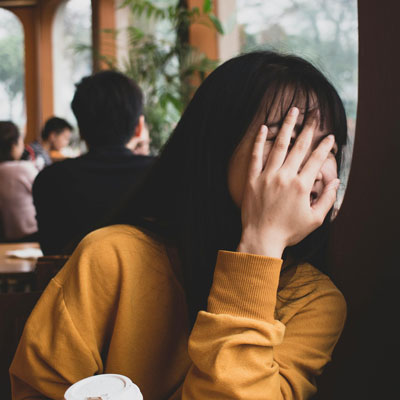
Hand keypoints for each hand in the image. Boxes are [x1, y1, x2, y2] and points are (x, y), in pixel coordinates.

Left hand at [237, 107, 339, 257]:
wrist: (262, 238)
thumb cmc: (289, 231)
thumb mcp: (315, 220)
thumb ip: (327, 199)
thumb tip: (336, 182)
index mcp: (301, 186)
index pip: (316, 160)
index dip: (324, 146)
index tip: (330, 136)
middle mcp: (285, 176)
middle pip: (299, 147)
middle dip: (308, 128)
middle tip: (313, 114)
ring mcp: (267, 176)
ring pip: (279, 146)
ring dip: (287, 127)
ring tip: (293, 112)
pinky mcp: (253, 179)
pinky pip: (256, 156)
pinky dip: (260, 142)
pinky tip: (264, 128)